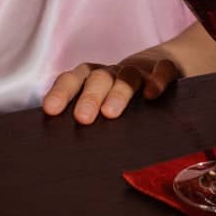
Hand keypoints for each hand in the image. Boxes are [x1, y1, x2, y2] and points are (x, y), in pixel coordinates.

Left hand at [42, 51, 179, 124]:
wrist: (162, 64)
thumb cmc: (123, 94)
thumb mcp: (104, 102)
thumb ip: (88, 118)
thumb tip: (65, 151)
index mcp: (92, 78)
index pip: (72, 80)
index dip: (61, 93)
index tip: (50, 110)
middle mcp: (113, 72)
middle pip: (98, 78)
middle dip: (89, 98)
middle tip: (82, 119)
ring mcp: (139, 69)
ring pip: (127, 76)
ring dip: (118, 93)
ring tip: (110, 114)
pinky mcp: (164, 68)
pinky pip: (161, 70)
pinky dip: (156, 79)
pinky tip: (151, 94)